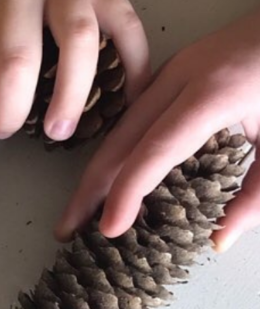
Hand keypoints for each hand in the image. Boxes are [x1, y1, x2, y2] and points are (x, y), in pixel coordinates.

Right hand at [56, 6, 259, 251]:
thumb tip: (221, 239)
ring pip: (120, 126)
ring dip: (97, 171)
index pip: (155, 149)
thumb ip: (258, 194)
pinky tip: (109, 177)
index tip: (108, 229)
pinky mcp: (172, 71)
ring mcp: (173, 69)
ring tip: (80, 212)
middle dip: (90, 187)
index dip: (127, 192)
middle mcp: (182, 77)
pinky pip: (133, 115)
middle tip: (68, 230)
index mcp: (213, 94)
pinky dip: (115, 151)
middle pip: (121, 138)